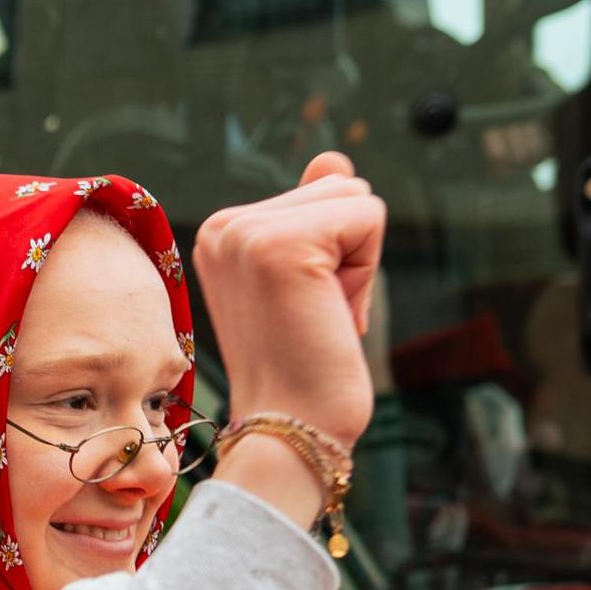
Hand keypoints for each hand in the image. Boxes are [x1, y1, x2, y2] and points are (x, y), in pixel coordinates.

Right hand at [195, 151, 386, 454]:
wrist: (288, 432)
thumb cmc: (303, 369)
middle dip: (348, 253)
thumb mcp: (308, 279)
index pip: (319, 194)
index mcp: (223, 233)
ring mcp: (247, 233)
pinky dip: (365, 271)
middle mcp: (224, 225)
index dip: (333, 254)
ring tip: (320, 316)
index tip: (300, 311)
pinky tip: (330, 314)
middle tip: (313, 317)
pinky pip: (368, 215)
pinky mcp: (281, 244)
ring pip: (355, 196)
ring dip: (358, 263)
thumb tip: (332, 157)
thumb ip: (317, 212)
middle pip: (338, 187)